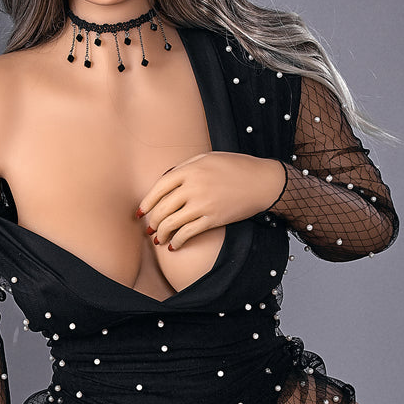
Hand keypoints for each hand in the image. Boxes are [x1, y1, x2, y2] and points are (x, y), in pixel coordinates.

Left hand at [136, 152, 285, 250]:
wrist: (262, 182)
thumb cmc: (235, 167)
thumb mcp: (207, 158)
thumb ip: (184, 168)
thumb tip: (163, 182)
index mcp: (190, 170)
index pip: (158, 188)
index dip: (146, 202)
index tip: (141, 212)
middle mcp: (193, 187)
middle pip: (162, 208)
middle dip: (153, 222)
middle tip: (150, 229)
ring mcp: (203, 204)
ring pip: (172, 223)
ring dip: (162, 234)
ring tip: (159, 239)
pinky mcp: (213, 219)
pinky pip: (188, 234)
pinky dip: (178, 242)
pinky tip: (175, 246)